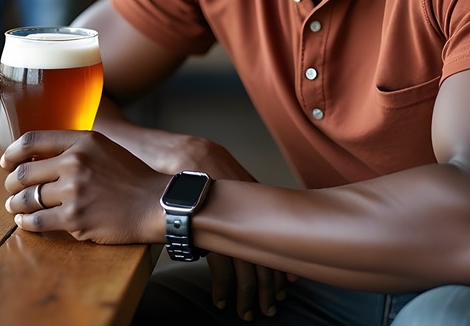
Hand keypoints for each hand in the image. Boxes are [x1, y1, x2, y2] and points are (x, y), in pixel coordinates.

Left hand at [1, 129, 169, 244]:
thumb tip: (39, 157)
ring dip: (15, 204)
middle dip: (11, 183)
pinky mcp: (75, 218)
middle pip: (24, 172)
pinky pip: (37, 221)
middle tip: (11, 190)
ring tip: (15, 206)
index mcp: (83, 141)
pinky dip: (26, 222)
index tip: (6, 162)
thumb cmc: (131, 176)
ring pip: (27, 198)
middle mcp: (76, 163)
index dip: (12, 152)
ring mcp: (74, 191)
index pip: (33, 140)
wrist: (155, 203)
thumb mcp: (105, 148)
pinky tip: (25, 221)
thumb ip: (76, 148)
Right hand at [171, 145, 292, 320]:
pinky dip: (223, 287)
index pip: (276, 240)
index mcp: (254, 203)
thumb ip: (244, 197)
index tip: (290, 284)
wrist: (179, 159)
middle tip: (273, 307)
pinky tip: (222, 300)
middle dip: (271, 287)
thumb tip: (259, 214)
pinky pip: (219, 267)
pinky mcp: (206, 235)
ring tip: (249, 312)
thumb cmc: (204, 169)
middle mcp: (246, 216)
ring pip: (245, 268)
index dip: (283, 264)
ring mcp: (227, 227)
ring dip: (248, 295)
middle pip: (265, 258)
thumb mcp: (232, 178)